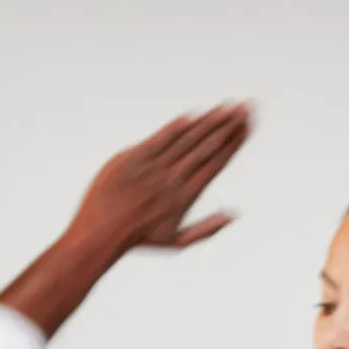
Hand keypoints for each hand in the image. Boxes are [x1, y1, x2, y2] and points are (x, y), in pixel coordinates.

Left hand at [70, 103, 251, 253]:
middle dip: (228, 125)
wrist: (101, 232)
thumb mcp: (177, 242)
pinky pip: (160, 138)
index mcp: (186, 197)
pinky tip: (193, 115)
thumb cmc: (140, 239)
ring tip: (226, 106)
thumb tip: (234, 215)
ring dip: (208, 121)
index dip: (234, 143)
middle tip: (245, 108)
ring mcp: (153, 166)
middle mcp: (173, 179)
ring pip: (187, 139)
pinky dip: (177, 127)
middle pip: (207, 146)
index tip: (247, 127)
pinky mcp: (134, 156)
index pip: (217, 163)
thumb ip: (207, 229)